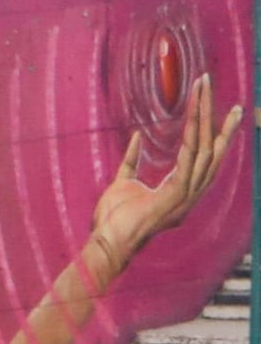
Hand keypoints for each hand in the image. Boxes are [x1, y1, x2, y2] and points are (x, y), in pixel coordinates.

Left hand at [87, 81, 242, 269]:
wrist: (108, 242)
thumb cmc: (114, 218)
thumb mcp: (123, 181)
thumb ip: (132, 160)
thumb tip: (136, 136)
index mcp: (183, 190)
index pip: (205, 158)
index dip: (215, 135)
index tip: (222, 114)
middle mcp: (191, 192)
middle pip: (213, 152)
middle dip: (221, 125)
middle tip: (236, 104)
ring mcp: (186, 195)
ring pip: (204, 152)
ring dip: (207, 122)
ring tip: (212, 100)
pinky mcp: (175, 197)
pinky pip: (188, 163)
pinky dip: (192, 141)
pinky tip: (194, 122)